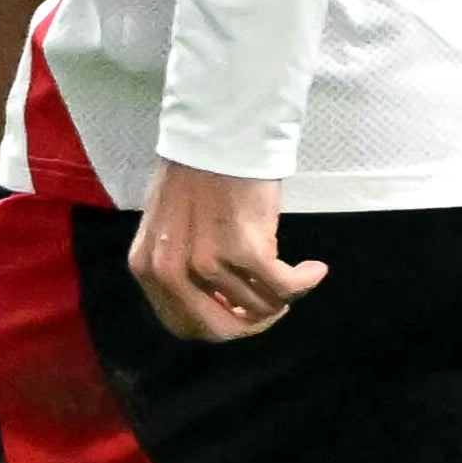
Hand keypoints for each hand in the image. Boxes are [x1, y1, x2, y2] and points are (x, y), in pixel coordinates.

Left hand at [127, 162, 326, 342]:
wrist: (218, 134)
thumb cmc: (197, 173)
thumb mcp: (169, 227)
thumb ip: (180, 267)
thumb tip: (217, 303)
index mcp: (148, 266)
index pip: (183, 324)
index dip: (217, 325)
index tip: (238, 314)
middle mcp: (172, 270)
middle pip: (219, 328)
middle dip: (251, 323)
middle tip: (273, 307)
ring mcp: (208, 262)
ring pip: (257, 306)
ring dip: (280, 296)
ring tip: (291, 274)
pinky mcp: (246, 250)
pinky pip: (284, 287)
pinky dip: (304, 281)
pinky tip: (313, 270)